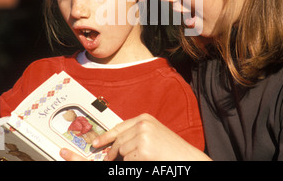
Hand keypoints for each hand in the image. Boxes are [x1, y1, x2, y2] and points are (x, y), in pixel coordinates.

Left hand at [92, 113, 210, 160]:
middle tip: (108, 159)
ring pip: (122, 152)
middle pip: (118, 141)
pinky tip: (146, 161)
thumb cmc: (171, 148)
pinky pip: (129, 160)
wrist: (186, 157)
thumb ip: (136, 133)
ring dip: (128, 159)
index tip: (96, 143)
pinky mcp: (143, 150)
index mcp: (144, 118)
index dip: (106, 136)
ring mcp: (143, 137)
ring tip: (143, 158)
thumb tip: (116, 142)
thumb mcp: (153, 133)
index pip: (119, 126)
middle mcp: (142, 125)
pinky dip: (134, 164)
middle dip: (112, 152)